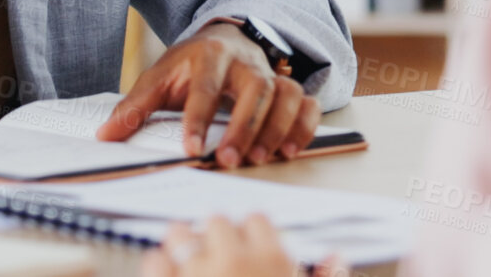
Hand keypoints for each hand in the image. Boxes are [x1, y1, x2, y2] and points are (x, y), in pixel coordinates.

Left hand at [95, 22, 320, 167]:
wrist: (224, 37)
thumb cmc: (189, 64)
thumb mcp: (159, 77)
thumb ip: (135, 107)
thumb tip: (105, 136)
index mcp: (208, 55)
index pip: (205, 88)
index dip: (199, 119)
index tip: (192, 149)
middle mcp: (244, 61)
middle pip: (254, 89)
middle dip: (244, 127)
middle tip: (229, 160)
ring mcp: (270, 72)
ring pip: (285, 94)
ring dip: (276, 128)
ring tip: (260, 158)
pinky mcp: (288, 84)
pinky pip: (306, 102)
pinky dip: (303, 126)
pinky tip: (287, 150)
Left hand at [141, 216, 342, 276]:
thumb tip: (336, 255)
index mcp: (273, 263)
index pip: (256, 219)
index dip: (253, 233)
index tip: (250, 246)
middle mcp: (234, 261)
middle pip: (217, 221)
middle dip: (216, 235)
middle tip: (217, 255)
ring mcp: (197, 275)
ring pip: (181, 234)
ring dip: (183, 243)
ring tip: (188, 260)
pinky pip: (155, 261)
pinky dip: (159, 265)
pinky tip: (168, 275)